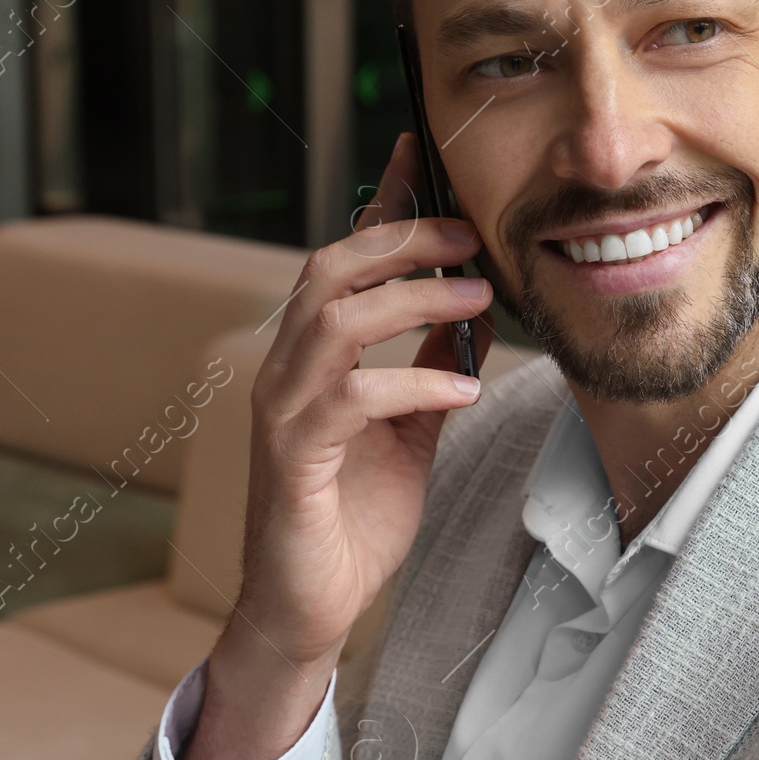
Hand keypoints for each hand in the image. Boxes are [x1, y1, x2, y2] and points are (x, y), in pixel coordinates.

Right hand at [184, 133, 493, 759]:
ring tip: (476, 299)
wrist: (309, 608)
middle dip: (401, 239)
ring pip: (332, 320)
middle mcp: (287, 370)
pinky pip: (347, 399)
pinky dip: (411, 385)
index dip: (382, 205)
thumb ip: (431, 372)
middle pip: (330, 270)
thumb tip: (473, 315)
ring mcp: (282, 411)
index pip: (345, 262)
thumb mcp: (410, 434)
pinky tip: (462, 391)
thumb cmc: (352, 522)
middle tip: (470, 233)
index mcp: (314, 357)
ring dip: (410, 301)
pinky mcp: (290, 459)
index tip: (422, 152)